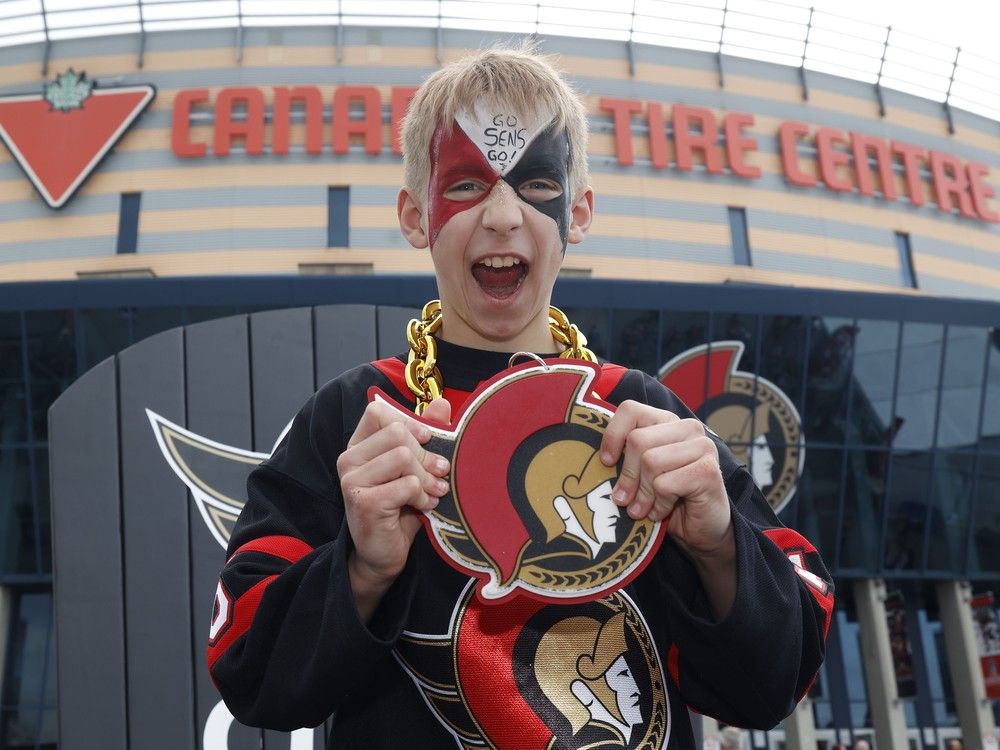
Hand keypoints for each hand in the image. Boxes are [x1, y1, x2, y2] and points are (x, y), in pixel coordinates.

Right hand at [338, 397, 451, 619]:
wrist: (381, 554)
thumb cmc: (398, 508)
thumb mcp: (414, 467)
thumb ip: (426, 434)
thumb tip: (442, 403)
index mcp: (358, 445)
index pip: (378, 412)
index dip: (408, 422)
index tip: (426, 440)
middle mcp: (349, 459)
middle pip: (397, 433)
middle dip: (425, 455)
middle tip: (439, 473)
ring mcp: (352, 480)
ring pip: (404, 457)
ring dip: (426, 478)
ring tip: (432, 493)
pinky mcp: (364, 501)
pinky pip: (407, 485)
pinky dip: (422, 496)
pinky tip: (423, 506)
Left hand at [600, 400, 735, 617]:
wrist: (702, 529)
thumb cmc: (667, 498)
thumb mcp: (641, 472)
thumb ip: (625, 457)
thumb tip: (596, 458)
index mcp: (667, 421)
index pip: (630, 410)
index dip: (612, 436)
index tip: (606, 462)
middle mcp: (687, 427)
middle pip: (637, 441)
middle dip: (627, 476)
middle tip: (624, 500)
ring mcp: (702, 446)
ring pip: (651, 462)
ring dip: (642, 494)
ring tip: (643, 509)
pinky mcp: (708, 471)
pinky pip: (665, 484)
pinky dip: (659, 504)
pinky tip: (661, 512)